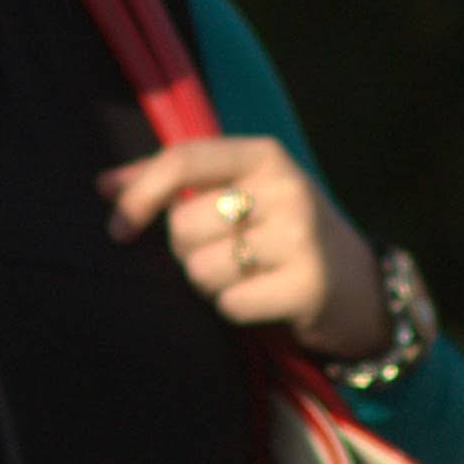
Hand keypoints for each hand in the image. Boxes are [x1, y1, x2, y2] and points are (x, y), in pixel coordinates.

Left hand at [101, 136, 385, 357]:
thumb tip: (103, 185)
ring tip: (247, 274)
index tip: (118, 225)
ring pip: (200, 269)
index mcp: (264, 154)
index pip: (183, 161)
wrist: (360, 287)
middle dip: (188, 249)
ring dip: (211, 282)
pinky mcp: (307, 286)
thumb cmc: (280, 231)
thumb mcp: (240, 190)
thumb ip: (173, 181)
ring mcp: (300, 236)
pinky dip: (236, 308)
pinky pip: (230, 304)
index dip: (140, 193)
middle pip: (183, 226)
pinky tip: (264, 297)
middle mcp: (286, 187)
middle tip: (226, 252)